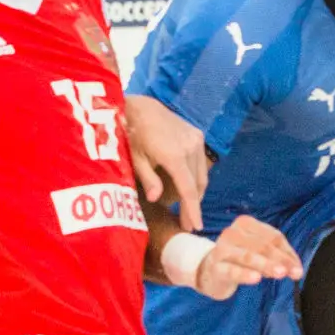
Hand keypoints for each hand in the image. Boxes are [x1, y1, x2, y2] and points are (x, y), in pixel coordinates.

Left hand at [124, 92, 210, 232]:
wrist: (142, 107)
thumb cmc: (133, 133)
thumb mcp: (135, 158)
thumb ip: (148, 178)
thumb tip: (156, 199)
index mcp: (174, 155)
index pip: (188, 189)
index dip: (192, 210)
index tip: (196, 226)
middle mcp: (190, 148)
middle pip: (197, 185)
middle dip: (192, 205)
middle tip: (186, 222)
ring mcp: (196, 140)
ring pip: (201, 175)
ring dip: (194, 192)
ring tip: (183, 206)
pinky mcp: (197, 136)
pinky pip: (200, 164)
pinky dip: (194, 178)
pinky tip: (183, 185)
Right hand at [193, 215, 303, 297]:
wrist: (210, 272)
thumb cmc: (239, 259)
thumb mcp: (259, 253)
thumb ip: (277, 257)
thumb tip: (296, 268)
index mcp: (246, 223)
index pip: (273, 236)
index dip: (288, 252)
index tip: (298, 269)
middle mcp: (233, 232)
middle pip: (263, 246)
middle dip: (281, 260)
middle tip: (295, 273)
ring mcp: (222, 249)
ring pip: (249, 256)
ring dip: (267, 265)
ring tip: (281, 273)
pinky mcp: (216, 267)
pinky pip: (232, 270)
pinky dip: (245, 274)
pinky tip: (256, 278)